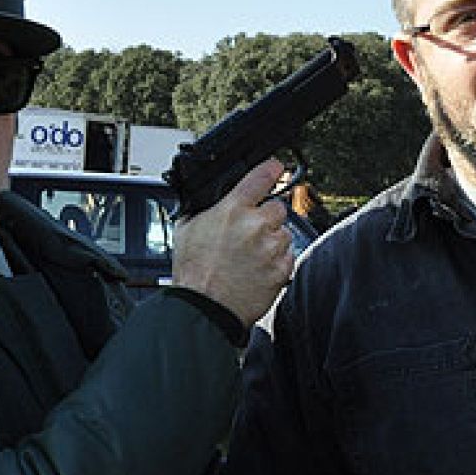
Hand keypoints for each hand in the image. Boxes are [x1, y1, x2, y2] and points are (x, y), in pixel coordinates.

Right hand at [171, 159, 293, 327]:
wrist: (206, 307)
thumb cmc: (194, 273)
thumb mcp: (187, 229)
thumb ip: (203, 208)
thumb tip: (209, 198)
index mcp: (232, 210)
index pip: (261, 177)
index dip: (271, 170)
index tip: (276, 167)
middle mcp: (256, 225)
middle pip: (278, 208)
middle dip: (267, 218)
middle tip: (250, 234)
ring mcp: (272, 247)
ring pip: (285, 233)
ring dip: (273, 241)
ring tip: (251, 257)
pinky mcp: (283, 268)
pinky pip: (288, 256)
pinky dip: (277, 261)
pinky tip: (258, 269)